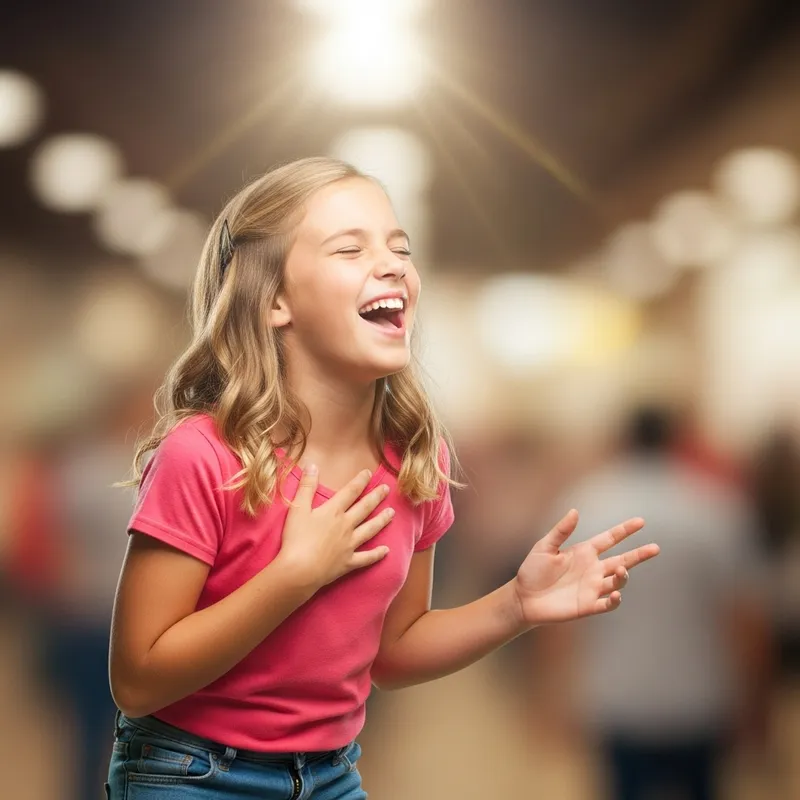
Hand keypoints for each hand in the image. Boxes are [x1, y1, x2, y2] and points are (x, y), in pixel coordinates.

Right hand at [278, 464, 392, 589]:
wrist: (299, 570)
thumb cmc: (296, 539)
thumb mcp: (297, 508)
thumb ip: (306, 486)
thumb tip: (312, 465)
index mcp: (333, 511)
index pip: (350, 491)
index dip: (360, 481)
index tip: (369, 472)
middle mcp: (346, 525)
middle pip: (365, 508)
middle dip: (376, 497)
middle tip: (387, 488)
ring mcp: (349, 544)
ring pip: (370, 529)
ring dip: (382, 520)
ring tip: (392, 513)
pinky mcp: (348, 562)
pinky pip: (367, 557)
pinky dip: (377, 554)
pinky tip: (386, 551)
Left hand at [512, 510, 658, 625]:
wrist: (524, 598)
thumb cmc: (532, 570)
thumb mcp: (545, 547)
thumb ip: (561, 531)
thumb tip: (575, 511)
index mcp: (584, 552)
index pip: (610, 539)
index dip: (625, 531)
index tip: (641, 522)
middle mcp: (593, 569)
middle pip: (622, 560)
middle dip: (639, 554)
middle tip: (655, 548)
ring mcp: (592, 587)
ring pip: (617, 581)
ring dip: (623, 575)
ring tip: (621, 568)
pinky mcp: (588, 605)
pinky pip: (607, 603)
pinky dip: (615, 600)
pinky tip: (616, 594)